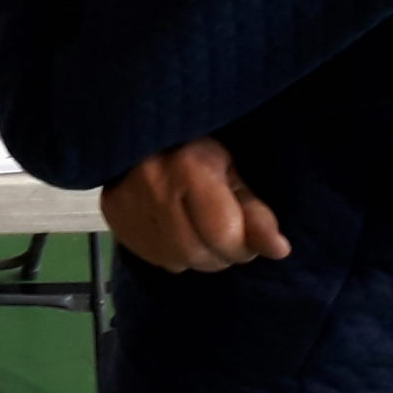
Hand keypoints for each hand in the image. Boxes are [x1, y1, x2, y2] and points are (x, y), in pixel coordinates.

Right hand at [102, 137, 291, 273]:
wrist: (138, 130)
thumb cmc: (193, 147)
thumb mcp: (232, 171)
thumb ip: (255, 212)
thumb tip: (279, 250)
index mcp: (189, 168)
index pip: (225, 236)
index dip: (244, 245)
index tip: (245, 233)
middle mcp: (153, 188)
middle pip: (200, 255)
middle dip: (220, 253)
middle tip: (221, 230)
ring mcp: (128, 206)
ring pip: (177, 262)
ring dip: (196, 255)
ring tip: (197, 228)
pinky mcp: (113, 219)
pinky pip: (154, 259)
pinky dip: (172, 252)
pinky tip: (173, 229)